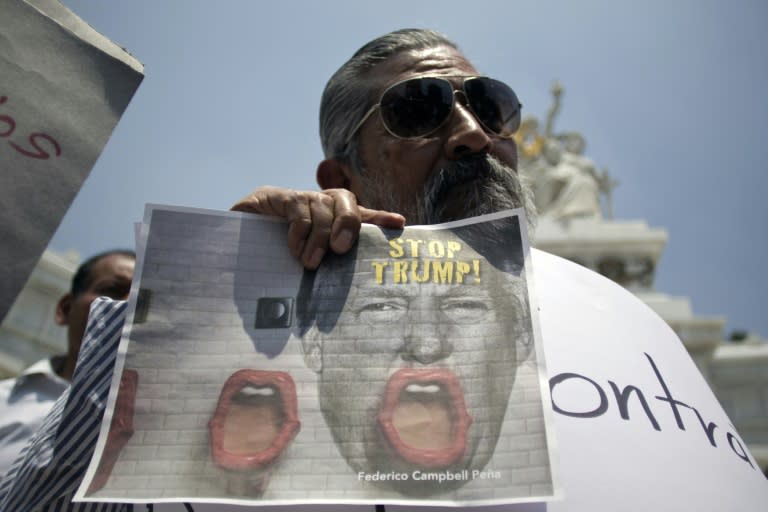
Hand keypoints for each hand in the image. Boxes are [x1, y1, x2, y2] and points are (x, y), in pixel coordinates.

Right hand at [231, 186, 404, 268]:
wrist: (231, 245)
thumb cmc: (271, 261)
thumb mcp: (305, 263)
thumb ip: (326, 266)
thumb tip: (352, 289)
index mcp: (330, 219)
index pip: (361, 214)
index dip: (380, 218)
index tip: (399, 224)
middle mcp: (318, 203)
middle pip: (345, 201)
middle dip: (348, 224)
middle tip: (341, 249)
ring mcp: (297, 198)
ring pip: (322, 206)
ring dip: (319, 237)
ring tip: (310, 263)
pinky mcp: (275, 195)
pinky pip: (298, 208)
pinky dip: (300, 230)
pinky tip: (293, 248)